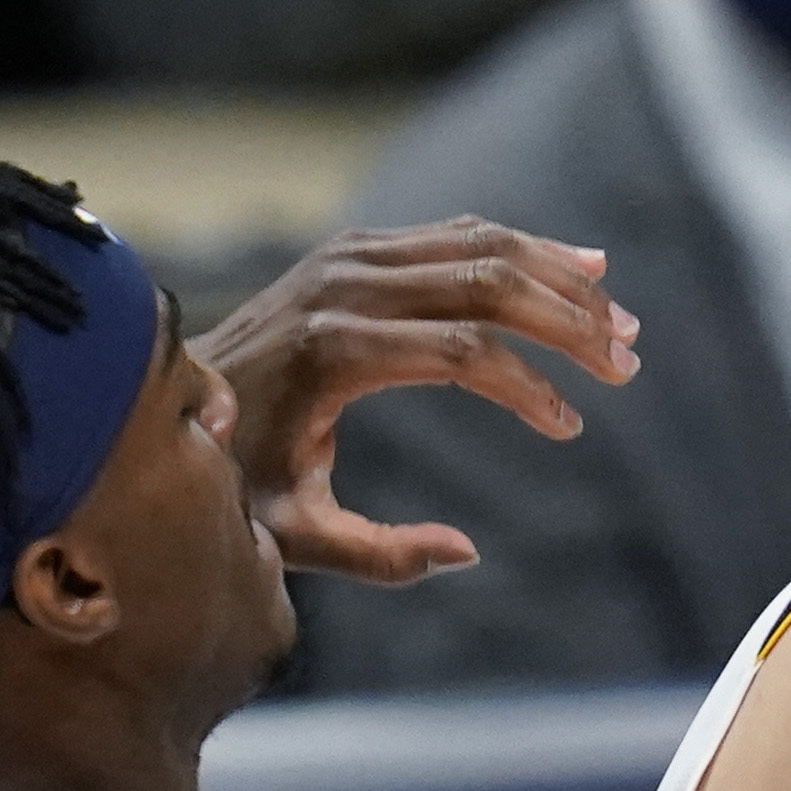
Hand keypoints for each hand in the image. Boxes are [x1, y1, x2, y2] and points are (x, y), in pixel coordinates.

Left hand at [192, 219, 640, 585]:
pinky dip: (525, 248)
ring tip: (622, 324)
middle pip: (487, 281)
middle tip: (626, 364)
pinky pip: (458, 233)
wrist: (164, 400)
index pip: (466, 352)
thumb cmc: (233, 479)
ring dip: (561, 280)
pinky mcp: (357, 247)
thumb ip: (380, 557)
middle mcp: (343, 287)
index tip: (570, 428)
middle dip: (568, 321)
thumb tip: (466, 552)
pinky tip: (585, 266)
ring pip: (481, 245)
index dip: (530, 388)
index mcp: (333, 352)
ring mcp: (349, 255)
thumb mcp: (296, 536)